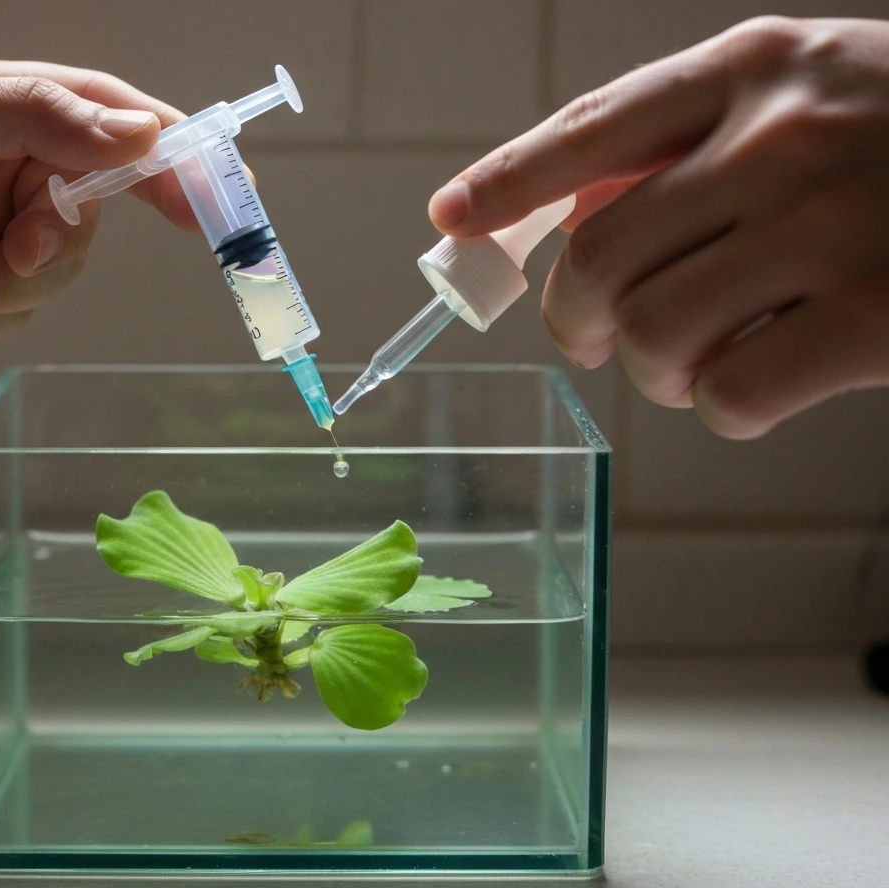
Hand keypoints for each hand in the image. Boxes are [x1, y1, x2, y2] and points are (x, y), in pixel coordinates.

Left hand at [429, 17, 888, 438]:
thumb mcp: (809, 86)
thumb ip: (690, 132)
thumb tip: (561, 209)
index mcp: (755, 68)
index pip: (594, 127)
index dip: (507, 181)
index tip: (451, 218)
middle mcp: (783, 138)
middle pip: (598, 256)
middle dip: (577, 317)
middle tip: (598, 335)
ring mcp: (832, 229)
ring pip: (652, 332)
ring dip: (649, 370)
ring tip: (685, 363)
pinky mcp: (877, 319)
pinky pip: (728, 392)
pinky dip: (716, 410)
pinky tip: (746, 391)